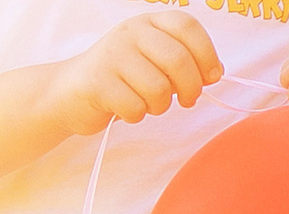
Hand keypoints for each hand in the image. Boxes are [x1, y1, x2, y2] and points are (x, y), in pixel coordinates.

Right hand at [44, 13, 221, 136]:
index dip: (207, 53)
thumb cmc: (123, 79)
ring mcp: (113, 54)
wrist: (72, 92)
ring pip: (159, 89)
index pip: (188, 26)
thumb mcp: (155, 62)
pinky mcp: (99, 81)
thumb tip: (216, 71)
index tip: (211, 77)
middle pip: (179, 61)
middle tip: (187, 101)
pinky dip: (137, 115)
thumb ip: (185, 62)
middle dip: (191, 89)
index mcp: (149, 23)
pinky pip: (137, 107)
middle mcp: (131, 32)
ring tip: (149, 103)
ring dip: (160, 106)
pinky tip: (126, 108)